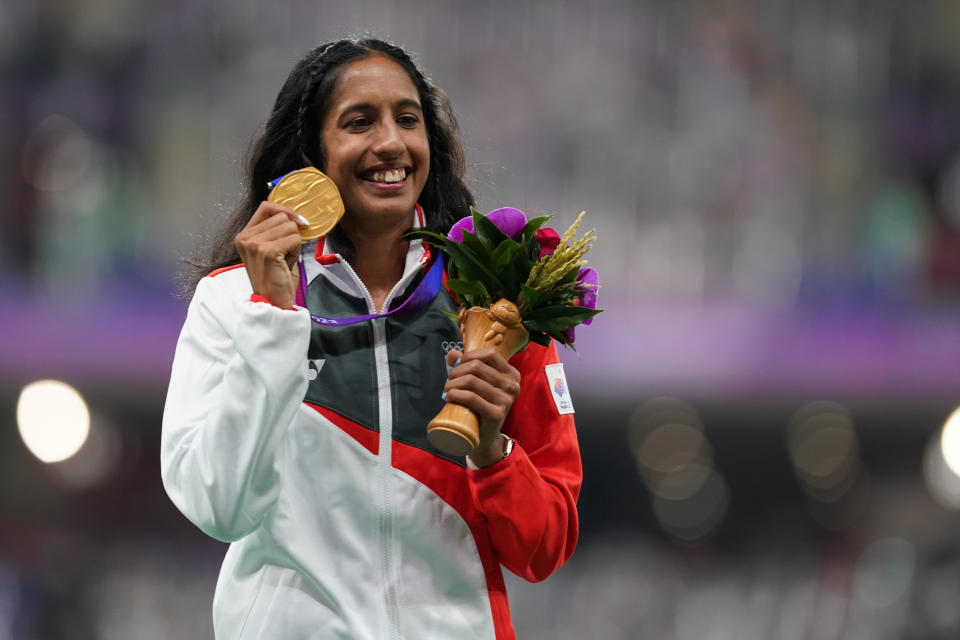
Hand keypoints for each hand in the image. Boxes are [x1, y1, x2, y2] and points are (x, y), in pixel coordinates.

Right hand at [235, 202, 306, 308]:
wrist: (273, 302)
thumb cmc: (275, 279)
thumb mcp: (271, 249)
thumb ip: (277, 231)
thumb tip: (297, 218)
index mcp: (244, 235)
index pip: (266, 207)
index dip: (285, 211)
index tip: (297, 221)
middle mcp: (245, 237)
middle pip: (282, 217)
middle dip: (291, 235)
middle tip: (284, 255)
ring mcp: (255, 244)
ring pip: (290, 227)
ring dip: (294, 244)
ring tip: (285, 260)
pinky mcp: (267, 251)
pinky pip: (295, 239)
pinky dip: (296, 251)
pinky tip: (287, 264)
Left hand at [444, 347, 520, 466]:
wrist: (485, 437)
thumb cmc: (480, 406)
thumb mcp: (478, 383)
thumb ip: (466, 365)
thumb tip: (452, 354)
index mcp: (512, 374)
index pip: (490, 354)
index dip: (470, 356)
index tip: (457, 365)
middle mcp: (512, 386)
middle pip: (477, 367)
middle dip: (456, 371)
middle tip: (449, 381)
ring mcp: (506, 401)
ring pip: (471, 381)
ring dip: (452, 383)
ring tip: (447, 390)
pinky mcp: (496, 414)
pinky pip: (471, 397)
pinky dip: (456, 394)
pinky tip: (449, 397)